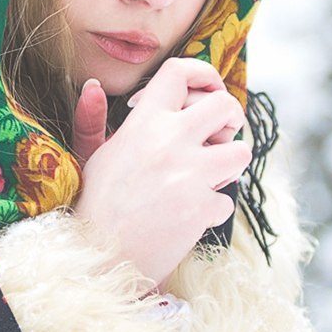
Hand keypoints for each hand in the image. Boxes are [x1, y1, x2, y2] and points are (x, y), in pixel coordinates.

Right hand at [71, 58, 249, 286]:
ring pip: (241, 152)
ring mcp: (189, 174)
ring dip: (230, 166)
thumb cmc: (94, 207)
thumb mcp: (90, 157)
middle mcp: (169, 140)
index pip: (180, 73)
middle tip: (219, 137)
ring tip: (208, 178)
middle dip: (230, 121)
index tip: (207, 91)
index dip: (202, 74)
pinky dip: (212, 212)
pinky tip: (188, 218)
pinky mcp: (201, 208)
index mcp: (143, 123)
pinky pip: (227, 200)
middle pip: (226, 106)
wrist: (97, 258)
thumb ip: (92, 120)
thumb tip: (95, 87)